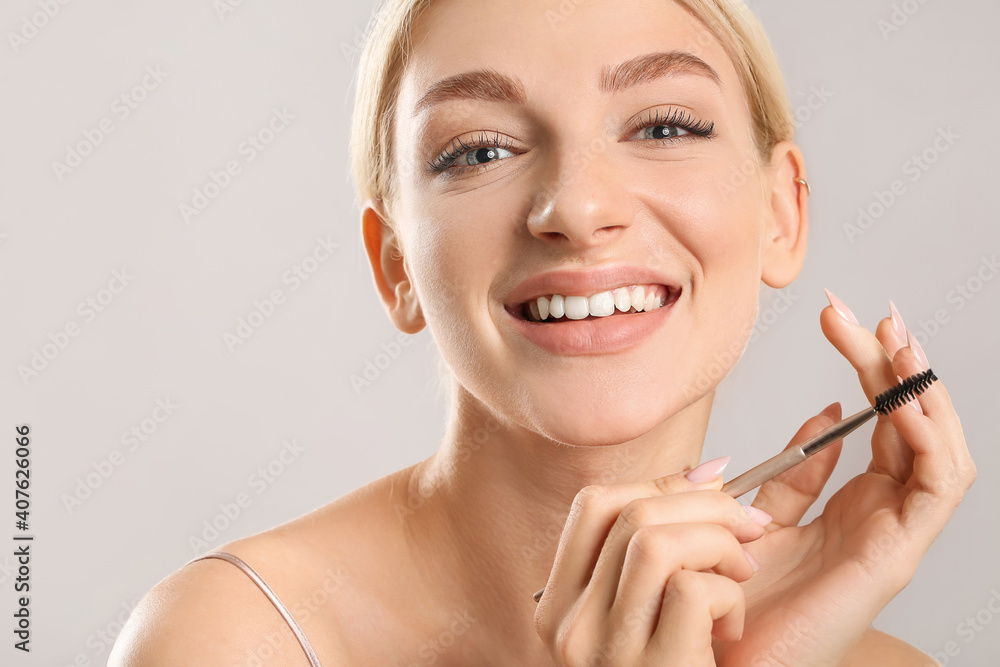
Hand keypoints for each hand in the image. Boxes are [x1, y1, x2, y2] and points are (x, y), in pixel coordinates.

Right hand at [534, 461, 771, 665]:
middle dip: (707, 505)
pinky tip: (732, 629)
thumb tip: (710, 470)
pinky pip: (690, 592)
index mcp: (562, 606)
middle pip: (630, 515)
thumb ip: (664, 547)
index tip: (712, 484)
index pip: (592, 506)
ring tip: (740, 578)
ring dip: (718, 546)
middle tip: (750, 528)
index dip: (659, 484)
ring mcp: (605, 653)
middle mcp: (569, 629)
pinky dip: (728, 597)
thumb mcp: (649, 614)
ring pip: (653, 542)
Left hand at [713, 293, 975, 665]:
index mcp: (855, 502)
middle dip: (896, 365)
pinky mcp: (896, 557)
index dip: (872, 366)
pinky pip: (937, 488)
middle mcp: (883, 514)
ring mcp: (895, 535)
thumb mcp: (760, 512)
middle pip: (912, 425)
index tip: (841, 316)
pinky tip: (901, 402)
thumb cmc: (734, 593)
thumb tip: (824, 413)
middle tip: (874, 314)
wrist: (713, 649)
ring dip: (923, 393)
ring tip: (899, 345)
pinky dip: (929, 439)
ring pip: (941, 451)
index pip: (882, 419)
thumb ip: (792, 472)